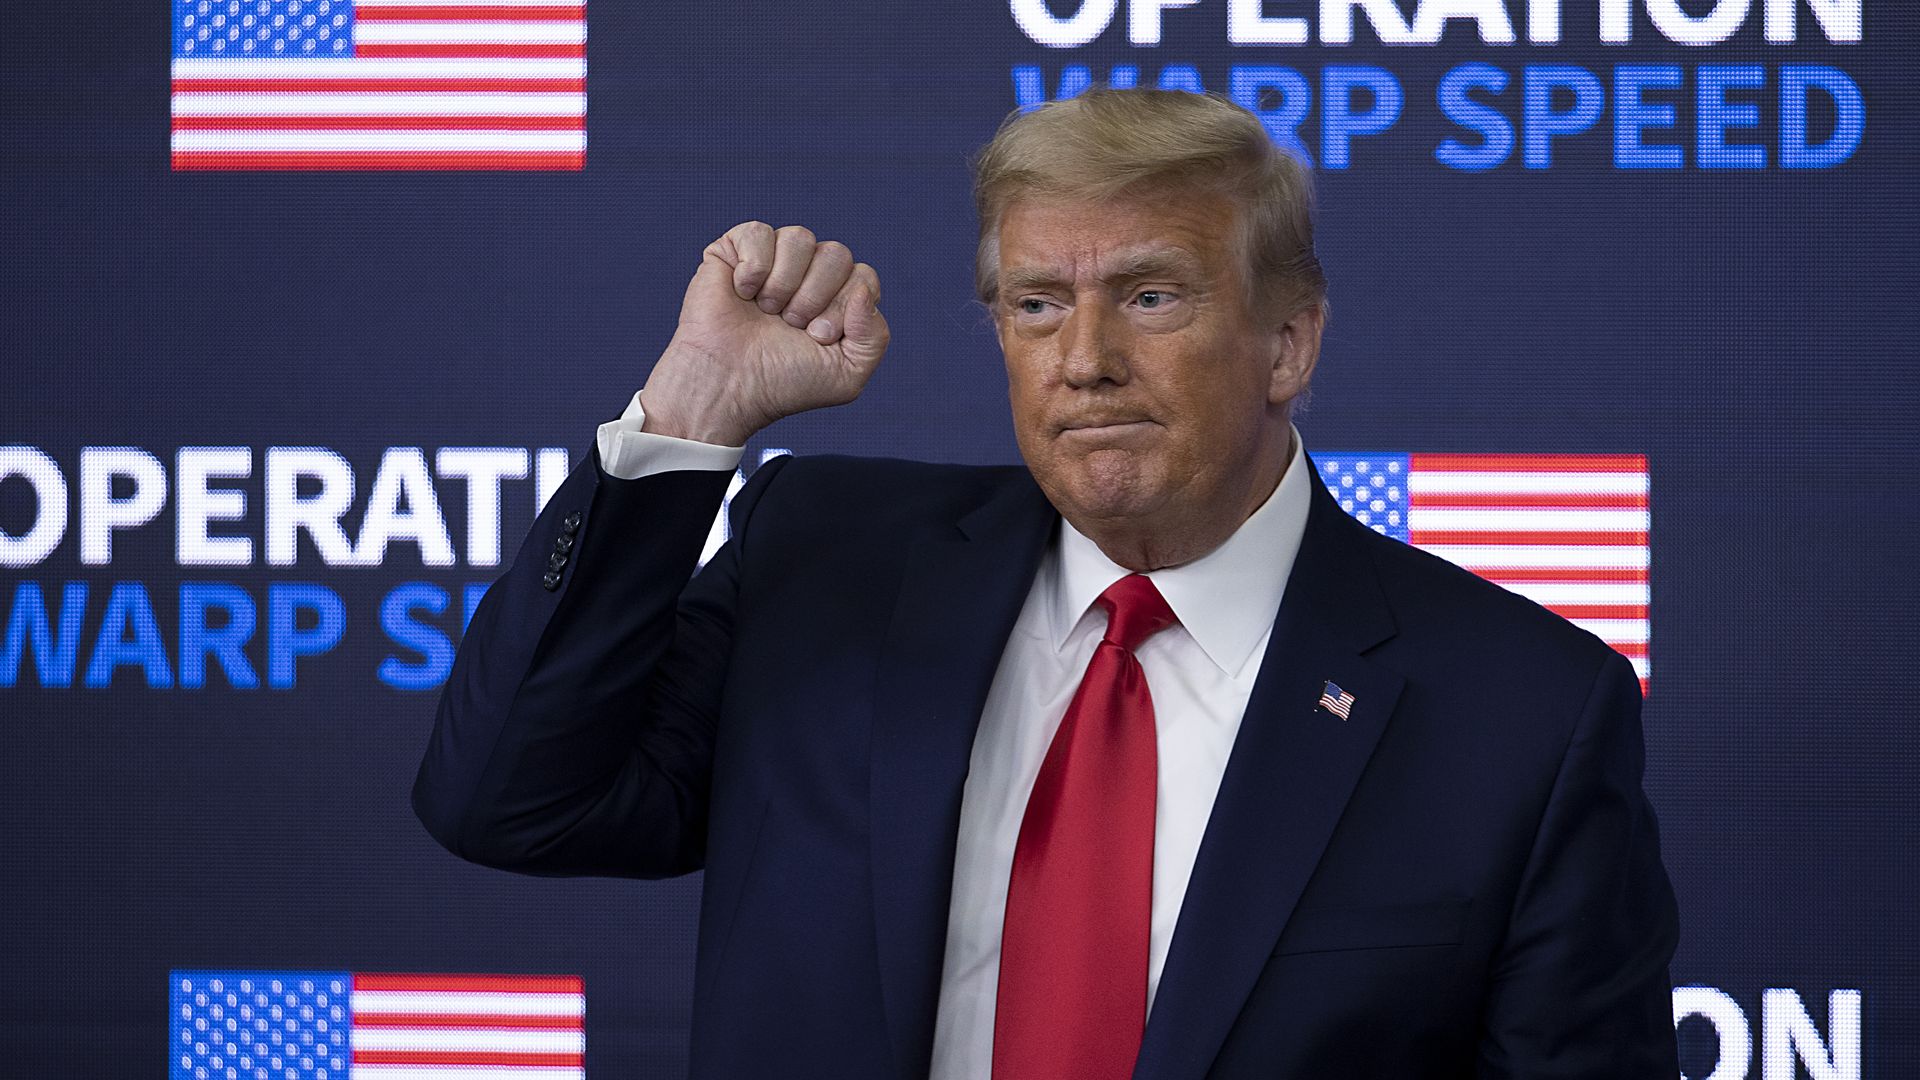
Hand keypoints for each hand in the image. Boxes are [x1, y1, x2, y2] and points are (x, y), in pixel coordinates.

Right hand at [640, 221, 889, 445]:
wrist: (728, 385)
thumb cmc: (784, 383)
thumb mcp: (847, 374)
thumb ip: (875, 336)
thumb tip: (863, 290)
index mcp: (838, 300)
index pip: (864, 277)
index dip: (843, 305)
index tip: (818, 336)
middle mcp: (809, 275)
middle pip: (837, 254)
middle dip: (816, 295)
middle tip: (791, 324)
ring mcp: (773, 260)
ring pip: (800, 237)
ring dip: (785, 283)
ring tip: (767, 311)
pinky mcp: (735, 251)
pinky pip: (759, 232)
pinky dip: (753, 267)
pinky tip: (741, 293)